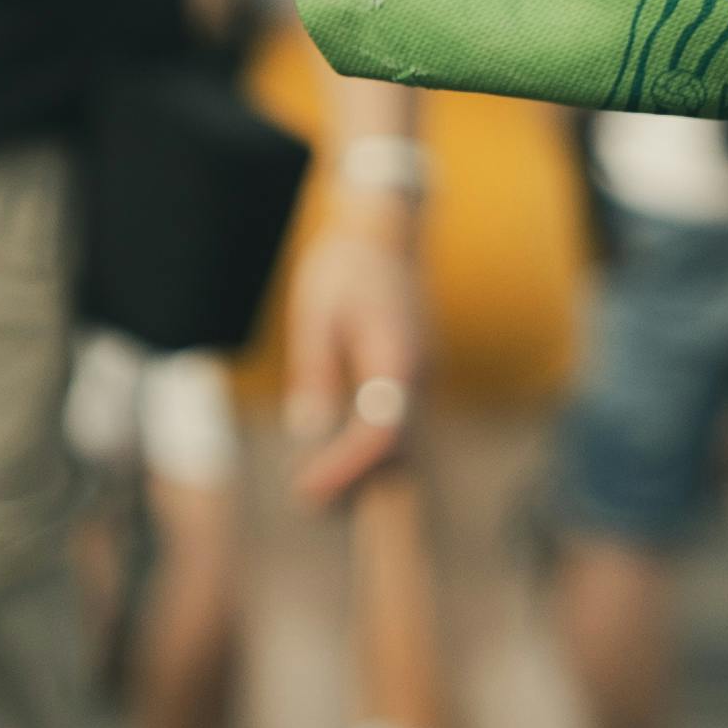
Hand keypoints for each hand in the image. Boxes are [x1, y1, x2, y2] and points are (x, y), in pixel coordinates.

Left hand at [281, 213, 427, 510]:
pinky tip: (336, 454)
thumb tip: (309, 428)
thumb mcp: (316, 314)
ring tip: (315, 487)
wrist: (386, 229)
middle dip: (355, 479)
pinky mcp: (413, 371)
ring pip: (402, 436)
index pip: (381, 430)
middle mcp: (419, 370)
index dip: (348, 467)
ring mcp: (422, 372)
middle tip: (305, 498)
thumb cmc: (346, 265)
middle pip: (398, 445)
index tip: (309, 487)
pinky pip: (398, 418)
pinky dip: (371, 443)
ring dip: (364, 466)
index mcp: (396, 356)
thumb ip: (316, 371)